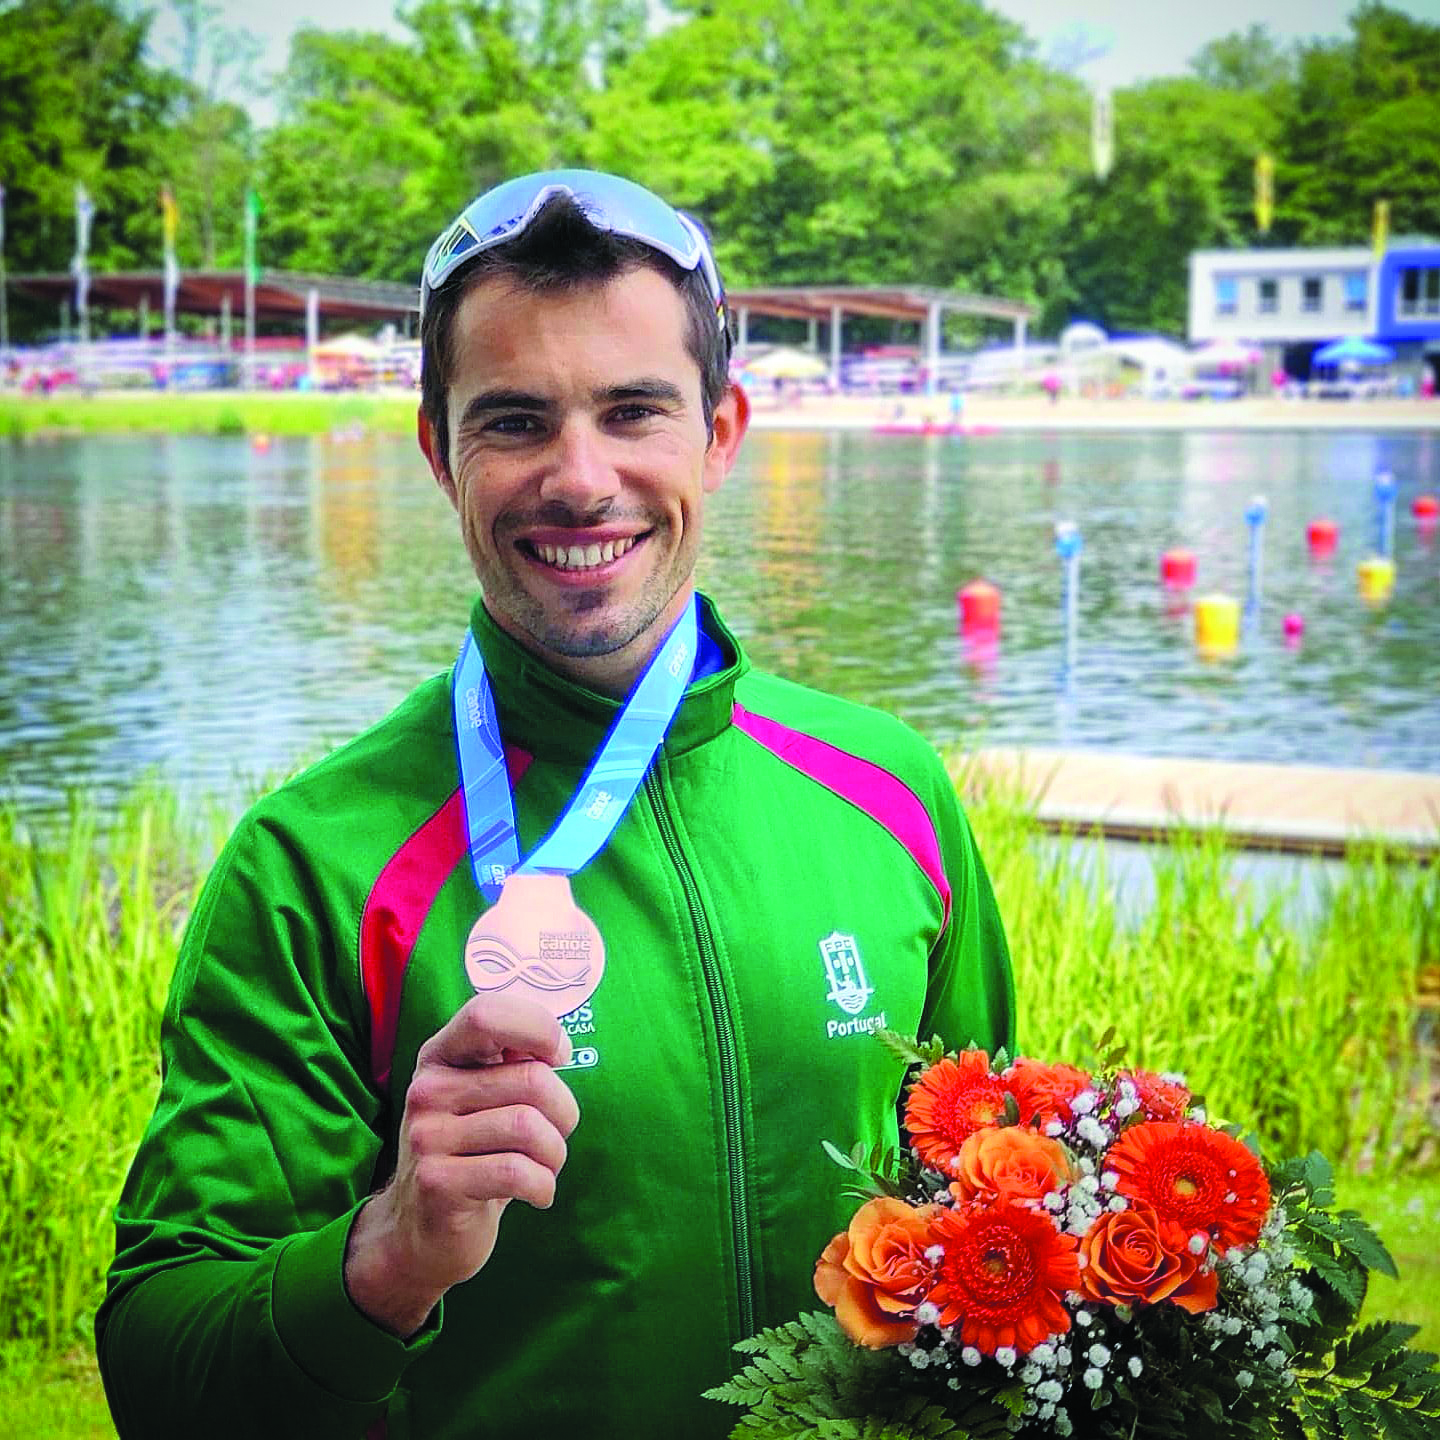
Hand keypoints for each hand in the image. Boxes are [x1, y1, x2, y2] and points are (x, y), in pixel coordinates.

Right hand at [343, 992, 578, 1336]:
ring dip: (555, 1154)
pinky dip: (543, 1186)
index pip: (488, 1013)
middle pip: (532, 1080)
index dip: (539, 1028)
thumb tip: (557, 1047)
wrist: (419, 1233)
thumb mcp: (484, 1098)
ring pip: (530, 1127)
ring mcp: (427, 1136)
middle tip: (554, 1136)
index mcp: (442, 1055)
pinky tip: (537, 1193)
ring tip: (544, 1167)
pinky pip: (517, 1172)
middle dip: (564, 1113)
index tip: (558, 1057)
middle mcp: (428, 1089)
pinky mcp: (437, 1181)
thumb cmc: (473, 1154)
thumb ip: (514, 1063)